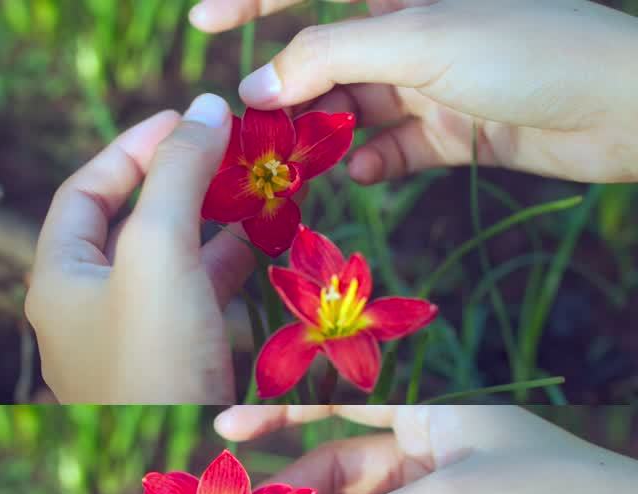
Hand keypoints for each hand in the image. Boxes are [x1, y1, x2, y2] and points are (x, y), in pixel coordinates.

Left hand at [26, 94, 257, 403]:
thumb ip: (177, 174)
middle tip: (230, 152)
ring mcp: (123, 340)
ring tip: (254, 189)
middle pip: (126, 222)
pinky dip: (221, 268)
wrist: (177, 472)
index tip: (187, 118)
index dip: (133, 146)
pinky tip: (258, 247)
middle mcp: (81, 307)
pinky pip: (189, 301)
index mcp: (58, 276)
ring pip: (164, 261)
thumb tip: (205, 108)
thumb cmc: (152, 359)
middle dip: (178, 182)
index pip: (85, 189)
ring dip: (207, 222)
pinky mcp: (164, 368)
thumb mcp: (158, 251)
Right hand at [190, 0, 637, 183]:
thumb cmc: (527, 47)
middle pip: (325, 56)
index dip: (252, 0)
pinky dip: (369, 162)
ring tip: (292, 165)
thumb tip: (257, 89)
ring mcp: (432, 80)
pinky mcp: (453, 129)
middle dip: (285, 92)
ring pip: (351, 107)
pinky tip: (358, 173)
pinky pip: (390, 147)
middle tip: (247, 131)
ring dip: (320, 135)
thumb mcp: (417, 41)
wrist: (624, 108)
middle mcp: (413, 28)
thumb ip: (328, 60)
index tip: (201, 24)